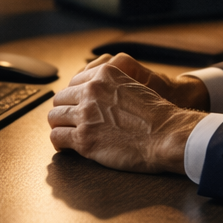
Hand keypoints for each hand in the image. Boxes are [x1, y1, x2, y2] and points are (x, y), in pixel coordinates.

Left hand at [46, 59, 205, 174]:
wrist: (168, 135)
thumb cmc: (157, 116)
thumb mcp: (133, 86)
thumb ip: (112, 87)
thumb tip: (99, 97)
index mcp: (104, 74)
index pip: (73, 83)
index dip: (74, 97)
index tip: (75, 106)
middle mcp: (91, 91)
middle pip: (61, 99)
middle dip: (64, 111)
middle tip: (70, 122)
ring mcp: (86, 115)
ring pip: (54, 117)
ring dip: (59, 126)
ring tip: (65, 134)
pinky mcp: (84, 139)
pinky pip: (57, 138)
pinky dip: (59, 143)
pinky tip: (65, 147)